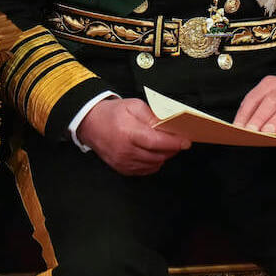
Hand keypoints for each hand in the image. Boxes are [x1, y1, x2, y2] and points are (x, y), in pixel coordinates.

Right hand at [76, 97, 190, 175]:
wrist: (90, 124)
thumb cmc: (112, 113)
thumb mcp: (133, 105)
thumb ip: (152, 115)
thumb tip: (169, 124)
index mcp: (128, 132)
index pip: (156, 142)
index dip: (173, 143)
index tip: (185, 141)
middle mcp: (125, 150)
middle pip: (157, 155)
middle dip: (172, 149)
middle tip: (177, 141)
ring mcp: (123, 162)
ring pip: (153, 164)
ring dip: (163, 156)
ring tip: (164, 145)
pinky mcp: (122, 169)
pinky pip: (145, 170)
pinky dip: (153, 163)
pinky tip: (153, 153)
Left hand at [233, 75, 275, 134]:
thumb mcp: (269, 95)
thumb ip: (255, 108)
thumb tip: (240, 126)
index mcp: (269, 84)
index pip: (254, 98)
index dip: (245, 113)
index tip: (239, 127)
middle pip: (270, 102)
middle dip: (259, 117)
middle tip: (252, 131)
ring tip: (268, 132)